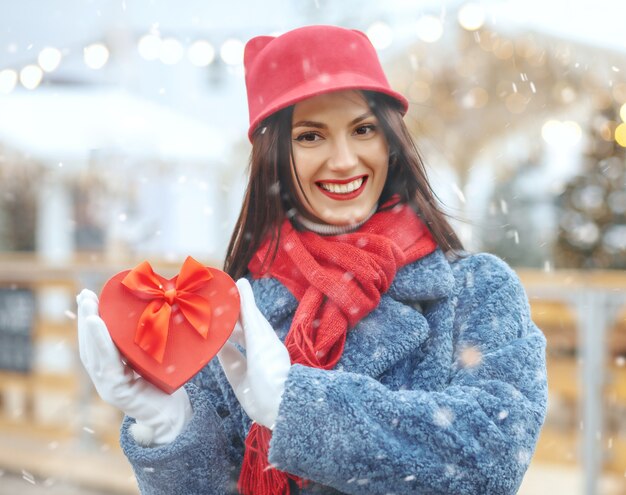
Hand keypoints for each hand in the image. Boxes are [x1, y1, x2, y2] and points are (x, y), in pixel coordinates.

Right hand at [76, 289, 191, 445]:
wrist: (175, 416)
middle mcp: (105, 379)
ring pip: (93, 354)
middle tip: (84, 295)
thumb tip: (153, 309)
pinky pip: (106, 364)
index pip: (95, 344)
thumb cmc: (168, 385)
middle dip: (85, 319)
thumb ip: (144, 344)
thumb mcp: (154, 359)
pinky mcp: (116, 392)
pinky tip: (98, 324)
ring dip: (89, 328)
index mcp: (111, 371)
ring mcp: (107, 387)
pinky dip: (101, 343)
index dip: (89, 322)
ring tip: (88, 306)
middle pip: (89, 346)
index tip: (87, 297)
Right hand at [218, 278, 290, 429]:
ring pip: (232, 347)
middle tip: (205, 308)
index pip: (248, 315)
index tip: (219, 293)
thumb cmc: (270, 366)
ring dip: (220, 337)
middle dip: (225, 320)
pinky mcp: (242, 382)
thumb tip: (242, 282)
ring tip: (204, 325)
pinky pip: (229, 365)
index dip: (235, 304)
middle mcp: (257, 350)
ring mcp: (249, 366)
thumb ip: (248, 311)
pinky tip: (209, 348)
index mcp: (265, 336)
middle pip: (240, 331)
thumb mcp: (257, 335)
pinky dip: (220, 356)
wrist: (277, 405)